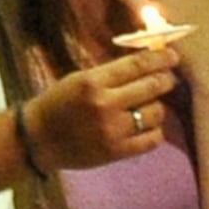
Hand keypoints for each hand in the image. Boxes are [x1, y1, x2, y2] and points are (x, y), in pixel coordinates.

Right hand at [27, 48, 183, 171]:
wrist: (36, 140)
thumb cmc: (58, 105)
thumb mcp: (79, 79)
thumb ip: (112, 74)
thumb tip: (148, 64)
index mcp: (93, 81)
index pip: (136, 65)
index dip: (160, 59)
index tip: (173, 57)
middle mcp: (105, 104)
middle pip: (152, 87)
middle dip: (166, 80)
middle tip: (168, 79)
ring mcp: (112, 130)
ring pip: (156, 113)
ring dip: (158, 107)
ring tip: (150, 105)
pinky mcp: (117, 152)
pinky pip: (152, 139)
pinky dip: (155, 130)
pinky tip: (147, 126)